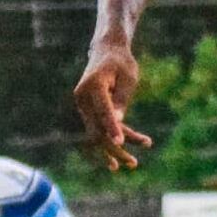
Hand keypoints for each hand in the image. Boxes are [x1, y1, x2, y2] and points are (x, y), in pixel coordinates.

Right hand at [73, 37, 149, 172]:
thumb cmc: (121, 63)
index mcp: (93, 85)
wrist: (106, 52)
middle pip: (97, 128)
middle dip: (114, 148)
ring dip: (113, 149)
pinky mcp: (88, 112)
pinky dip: (112, 139)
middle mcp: (83, 98)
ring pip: (97, 133)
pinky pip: (99, 129)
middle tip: (133, 163)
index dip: (112, 126)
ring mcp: (83, 106)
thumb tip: (118, 122)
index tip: (121, 141)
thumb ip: (123, 98)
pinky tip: (123, 153)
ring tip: (132, 164)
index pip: (103, 110)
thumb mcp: (129, 77)